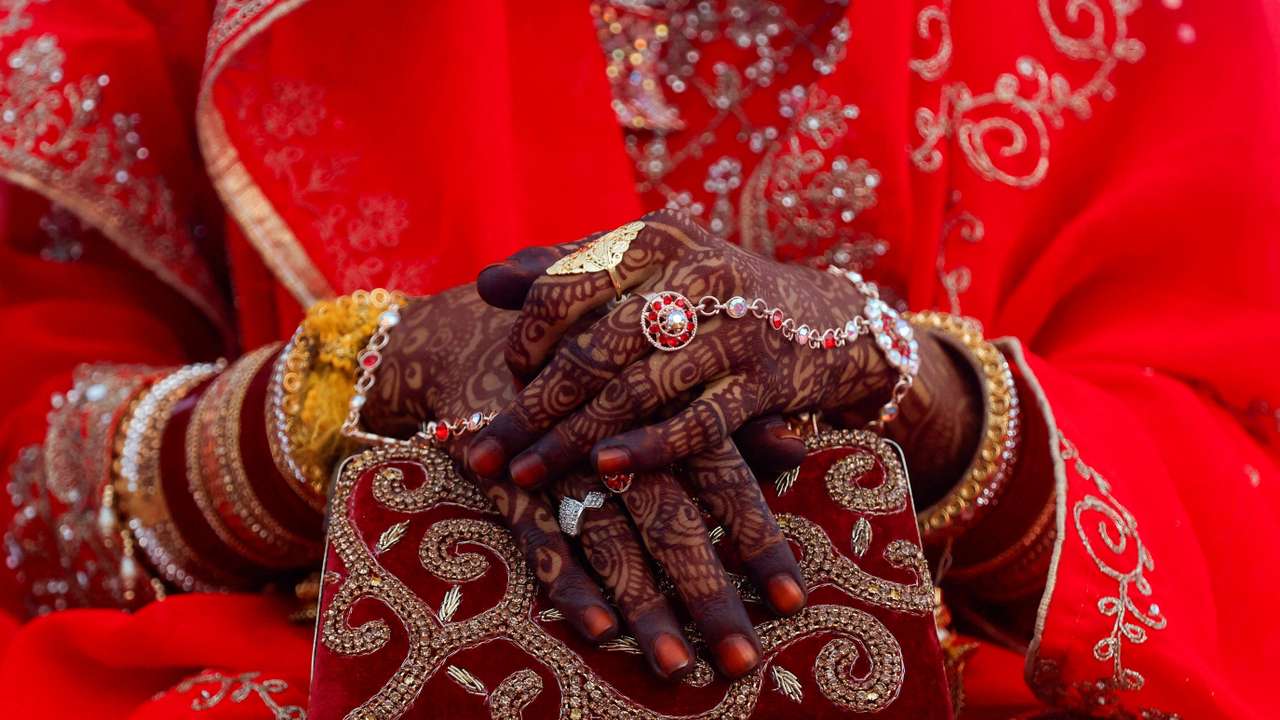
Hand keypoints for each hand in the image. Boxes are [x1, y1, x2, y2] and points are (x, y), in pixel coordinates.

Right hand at [363, 279, 808, 679]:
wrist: (488, 336)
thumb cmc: (602, 364)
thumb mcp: (666, 375)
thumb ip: (729, 416)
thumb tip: (797, 446)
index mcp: (667, 405)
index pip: (725, 479)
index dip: (759, 541)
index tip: (793, 602)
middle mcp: (619, 435)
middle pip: (670, 519)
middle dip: (706, 593)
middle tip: (740, 660)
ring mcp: (561, 460)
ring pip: (609, 536)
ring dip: (642, 603)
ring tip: (675, 665)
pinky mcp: (509, 478)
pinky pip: (537, 535)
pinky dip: (566, 580)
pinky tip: (597, 629)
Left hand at [466, 209, 896, 485]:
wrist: (831, 321)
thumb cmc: (713, 295)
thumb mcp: (648, 265)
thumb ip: (569, 269)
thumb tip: (486, 283)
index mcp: (654, 238)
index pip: (562, 289)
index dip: (524, 341)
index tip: (508, 381)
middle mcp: (696, 273)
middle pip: (593, 350)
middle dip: (532, 409)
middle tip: (484, 456)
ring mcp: (736, 327)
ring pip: (637, 391)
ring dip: (573, 440)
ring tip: (525, 476)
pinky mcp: (769, 380)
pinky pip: (700, 423)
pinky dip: (649, 448)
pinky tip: (604, 471)